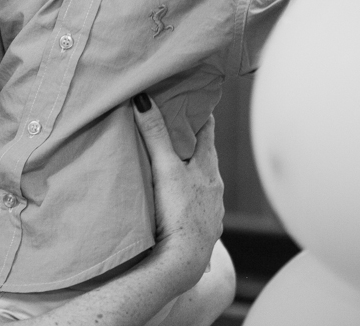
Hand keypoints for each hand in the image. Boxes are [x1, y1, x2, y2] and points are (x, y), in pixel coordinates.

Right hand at [132, 94, 223, 288]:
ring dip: (192, 174)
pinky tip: (180, 205)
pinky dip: (191, 200)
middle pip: (206, 157)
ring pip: (204, 184)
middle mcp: (215, 187)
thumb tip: (144, 99)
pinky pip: (199, 207)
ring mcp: (213, 210)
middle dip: (194, 144)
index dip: (200, 115)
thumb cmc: (179, 213)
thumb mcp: (165, 169)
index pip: (207, 131)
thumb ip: (155, 135)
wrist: (185, 261)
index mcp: (208, 167)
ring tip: (176, 169)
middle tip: (178, 130)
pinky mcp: (205, 229)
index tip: (193, 101)